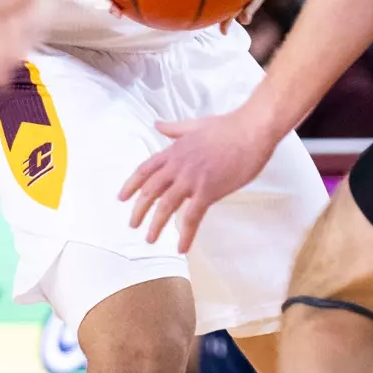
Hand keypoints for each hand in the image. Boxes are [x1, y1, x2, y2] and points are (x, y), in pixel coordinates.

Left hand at [118, 107, 274, 252]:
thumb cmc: (227, 127)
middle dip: (139, 209)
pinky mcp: (208, 191)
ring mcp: (192, 179)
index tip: (121, 198)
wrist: (250, 131)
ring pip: (166, 206)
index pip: (145, 169)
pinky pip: (192, 217)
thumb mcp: (195, 124)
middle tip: (132, 225)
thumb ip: (175, 129)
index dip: (131, 184)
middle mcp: (178, 166)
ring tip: (150, 239)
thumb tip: (157, 125)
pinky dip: (186, 234)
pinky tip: (181, 247)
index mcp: (174, 150)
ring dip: (156, 225)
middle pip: (150, 190)